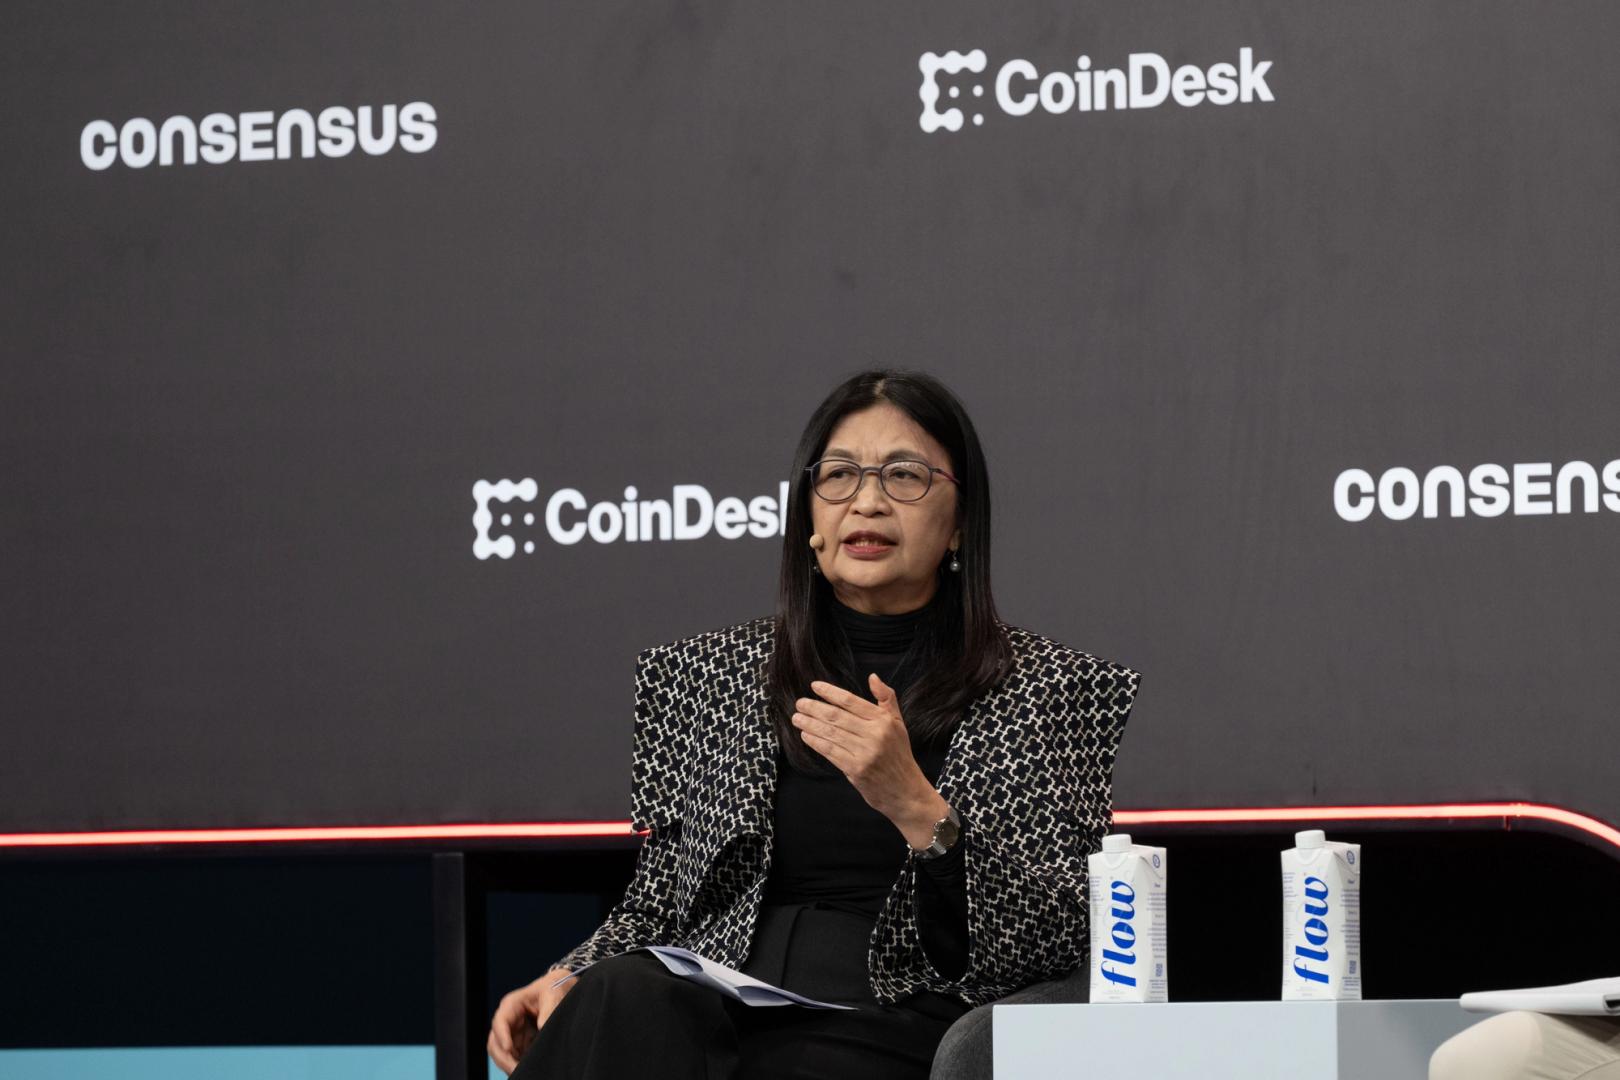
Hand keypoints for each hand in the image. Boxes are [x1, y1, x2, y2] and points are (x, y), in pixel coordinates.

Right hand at [487, 966, 575, 1074]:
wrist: (560, 990)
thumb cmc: (553, 988)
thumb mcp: (553, 995)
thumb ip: (548, 1011)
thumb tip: (542, 1028)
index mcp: (512, 1004)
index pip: (500, 1021)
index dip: (502, 1036)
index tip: (509, 1048)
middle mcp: (508, 1020)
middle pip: (495, 1042)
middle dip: (503, 1058)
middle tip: (516, 1069)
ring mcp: (512, 1033)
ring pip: (502, 1053)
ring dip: (509, 1064)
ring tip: (523, 1072)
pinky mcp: (519, 1042)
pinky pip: (513, 1057)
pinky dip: (517, 1064)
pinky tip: (528, 1069)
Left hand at [793, 673, 949, 847]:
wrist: (905, 791)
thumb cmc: (899, 755)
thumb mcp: (898, 723)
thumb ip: (887, 699)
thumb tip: (872, 677)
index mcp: (884, 720)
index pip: (851, 701)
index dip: (830, 692)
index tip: (814, 686)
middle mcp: (875, 735)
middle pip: (836, 716)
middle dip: (814, 708)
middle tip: (799, 703)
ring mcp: (865, 753)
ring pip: (830, 733)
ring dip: (810, 724)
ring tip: (797, 718)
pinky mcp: (856, 769)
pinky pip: (830, 751)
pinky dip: (815, 742)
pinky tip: (806, 735)